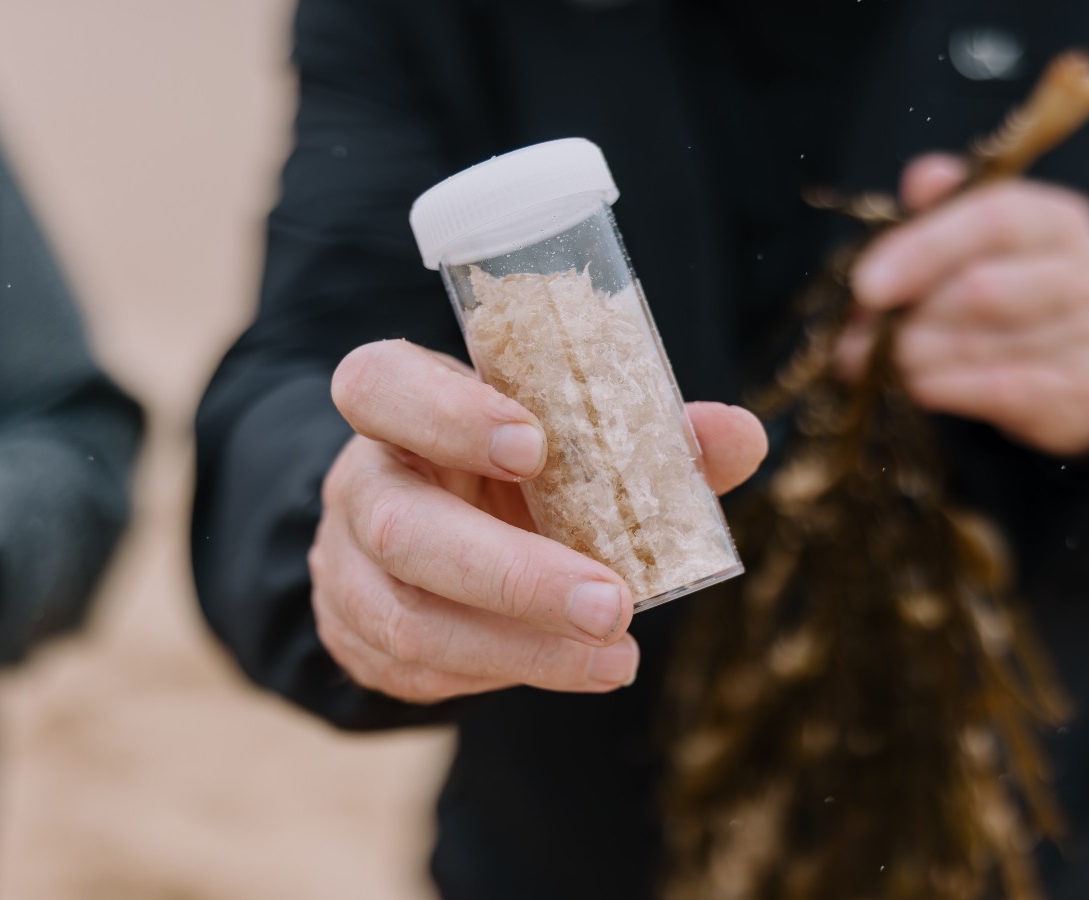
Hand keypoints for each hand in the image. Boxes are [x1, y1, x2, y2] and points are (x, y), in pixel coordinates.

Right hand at [315, 339, 767, 703]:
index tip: (536, 445)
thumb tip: (740, 436)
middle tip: (613, 603)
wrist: (432, 536)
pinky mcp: (360, 639)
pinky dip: (507, 671)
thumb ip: (644, 433)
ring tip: (616, 657)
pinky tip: (574, 666)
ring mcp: (348, 567)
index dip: (446, 414)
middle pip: (403, 527)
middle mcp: (362, 482)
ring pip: (410, 619)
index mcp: (398, 403)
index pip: (381, 387)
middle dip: (513, 572)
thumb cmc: (509, 469)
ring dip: (522, 646)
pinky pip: (421, 671)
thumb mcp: (564, 436)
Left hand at [839, 153, 1088, 456]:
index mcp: (1057, 219)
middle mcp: (1084, 272)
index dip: (920, 250)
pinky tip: (915, 384)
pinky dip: (943, 387)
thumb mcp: (981, 241)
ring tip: (877, 360)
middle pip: (980, 289)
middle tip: (860, 333)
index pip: (990, 219)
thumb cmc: (1012, 289)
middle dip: (908, 315)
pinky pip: (996, 389)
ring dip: (913, 355)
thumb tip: (921, 180)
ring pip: (979, 344)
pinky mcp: (1083, 391)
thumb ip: (946, 208)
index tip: (865, 285)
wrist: (1082, 368)